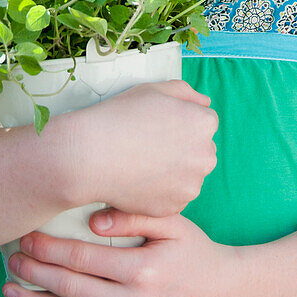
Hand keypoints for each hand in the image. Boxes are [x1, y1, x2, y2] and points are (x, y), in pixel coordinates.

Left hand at [2, 208, 244, 296]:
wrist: (226, 296)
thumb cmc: (197, 251)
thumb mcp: (173, 223)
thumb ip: (132, 216)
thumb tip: (92, 219)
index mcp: (142, 271)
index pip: (82, 259)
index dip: (49, 247)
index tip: (27, 234)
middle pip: (69, 287)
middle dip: (35, 271)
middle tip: (11, 256)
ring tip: (11, 286)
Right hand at [76, 81, 218, 217]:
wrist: (91, 154)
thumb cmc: (121, 117)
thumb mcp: (154, 89)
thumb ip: (186, 92)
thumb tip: (204, 102)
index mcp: (203, 124)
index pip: (203, 122)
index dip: (179, 121)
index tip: (158, 125)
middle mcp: (205, 156)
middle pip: (200, 150)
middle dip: (183, 147)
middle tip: (150, 144)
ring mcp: (191, 185)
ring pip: (188, 175)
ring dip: (174, 170)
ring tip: (143, 162)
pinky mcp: (175, 207)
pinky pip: (173, 196)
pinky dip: (161, 190)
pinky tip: (140, 179)